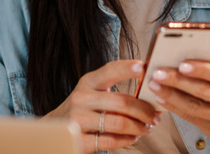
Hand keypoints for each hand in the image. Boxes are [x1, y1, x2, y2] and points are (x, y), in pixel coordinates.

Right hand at [43, 59, 160, 152]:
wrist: (54, 129)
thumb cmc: (82, 109)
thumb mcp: (92, 92)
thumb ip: (113, 89)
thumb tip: (148, 90)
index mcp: (87, 82)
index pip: (110, 70)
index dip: (127, 68)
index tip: (144, 68)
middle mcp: (81, 99)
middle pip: (122, 102)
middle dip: (144, 110)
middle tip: (155, 115)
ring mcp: (78, 120)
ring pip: (119, 123)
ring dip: (139, 127)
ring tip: (147, 127)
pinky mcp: (79, 141)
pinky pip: (111, 141)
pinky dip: (127, 140)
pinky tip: (133, 137)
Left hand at [146, 60, 209, 153]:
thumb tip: (194, 53)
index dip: (201, 69)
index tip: (182, 63)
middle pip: (203, 91)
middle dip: (177, 81)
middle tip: (158, 72)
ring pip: (194, 107)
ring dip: (171, 95)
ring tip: (154, 85)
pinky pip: (191, 118)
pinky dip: (174, 108)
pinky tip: (161, 99)